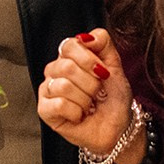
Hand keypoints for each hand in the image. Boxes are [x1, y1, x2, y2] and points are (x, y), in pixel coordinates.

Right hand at [37, 30, 143, 163]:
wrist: (117, 127)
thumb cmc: (113, 99)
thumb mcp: (114, 66)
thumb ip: (103, 43)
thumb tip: (86, 36)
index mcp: (69, 58)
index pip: (69, 45)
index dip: (88, 59)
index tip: (102, 72)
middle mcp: (55, 71)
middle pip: (66, 66)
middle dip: (90, 83)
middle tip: (96, 92)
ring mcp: (47, 91)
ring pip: (63, 86)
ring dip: (85, 99)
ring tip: (89, 104)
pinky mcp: (45, 111)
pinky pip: (58, 104)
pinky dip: (76, 112)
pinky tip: (79, 115)